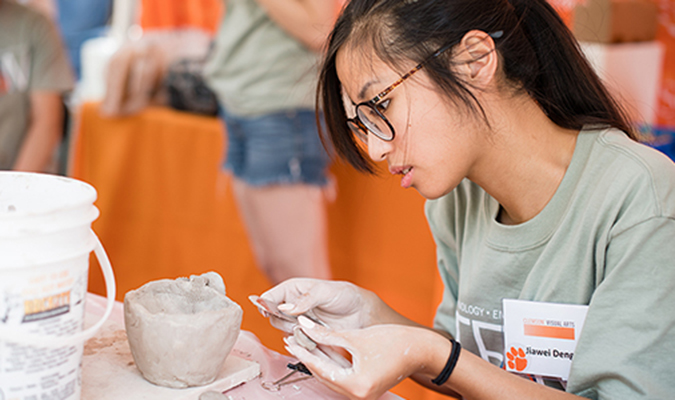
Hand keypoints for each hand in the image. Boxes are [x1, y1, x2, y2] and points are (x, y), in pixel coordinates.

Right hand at [259, 278, 378, 332]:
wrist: (361, 314)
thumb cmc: (345, 295)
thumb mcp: (325, 291)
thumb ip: (304, 299)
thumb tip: (284, 308)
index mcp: (292, 289)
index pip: (269, 297)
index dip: (265, 305)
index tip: (269, 312)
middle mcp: (292, 305)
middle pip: (273, 317)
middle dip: (282, 322)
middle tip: (298, 321)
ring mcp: (298, 321)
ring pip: (283, 331)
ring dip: (294, 332)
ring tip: (311, 327)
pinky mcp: (306, 335)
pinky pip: (296, 342)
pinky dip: (302, 341)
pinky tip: (314, 337)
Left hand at [284, 317, 449, 399]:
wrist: (420, 350)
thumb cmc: (393, 341)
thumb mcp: (355, 337)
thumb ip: (326, 334)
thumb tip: (303, 325)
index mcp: (355, 385)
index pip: (320, 368)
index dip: (304, 352)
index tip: (290, 340)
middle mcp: (357, 395)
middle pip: (324, 375)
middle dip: (308, 356)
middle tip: (292, 340)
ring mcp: (361, 394)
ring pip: (331, 376)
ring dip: (318, 359)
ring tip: (302, 343)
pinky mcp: (364, 389)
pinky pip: (341, 376)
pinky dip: (330, 363)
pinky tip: (320, 350)